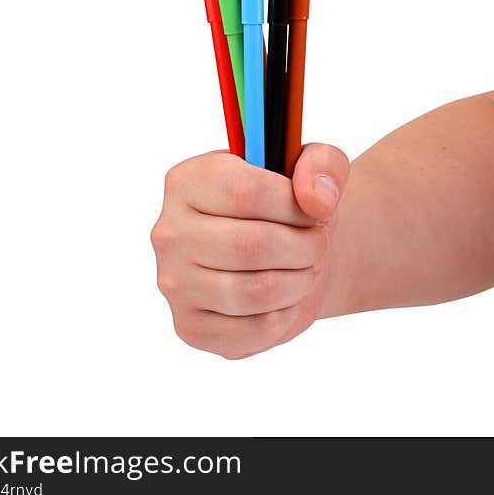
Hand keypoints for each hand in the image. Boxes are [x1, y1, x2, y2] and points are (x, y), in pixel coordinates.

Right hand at [151, 144, 349, 358]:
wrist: (286, 255)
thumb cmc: (291, 207)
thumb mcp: (316, 166)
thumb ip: (323, 164)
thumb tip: (317, 200)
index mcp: (188, 181)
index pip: (245, 191)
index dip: (293, 206)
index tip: (312, 212)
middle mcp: (170, 232)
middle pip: (252, 245)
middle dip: (305, 247)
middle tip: (317, 244)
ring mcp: (175, 283)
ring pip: (257, 291)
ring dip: (300, 281)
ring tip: (305, 268)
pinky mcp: (191, 327)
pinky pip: (255, 330)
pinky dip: (287, 314)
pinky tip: (286, 297)